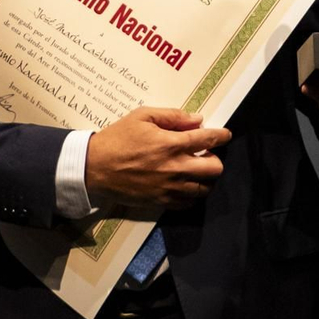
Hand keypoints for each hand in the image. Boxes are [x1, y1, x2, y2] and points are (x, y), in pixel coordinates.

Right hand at [84, 106, 231, 209]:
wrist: (94, 167)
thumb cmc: (117, 138)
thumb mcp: (141, 116)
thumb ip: (171, 116)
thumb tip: (197, 120)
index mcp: (171, 144)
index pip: (209, 140)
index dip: (222, 135)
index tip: (224, 134)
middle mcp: (175, 168)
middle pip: (215, 168)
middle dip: (215, 158)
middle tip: (205, 154)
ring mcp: (169, 188)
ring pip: (205, 188)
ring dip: (205, 177)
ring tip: (196, 170)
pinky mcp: (161, 201)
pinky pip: (188, 203)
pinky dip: (192, 193)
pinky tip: (184, 184)